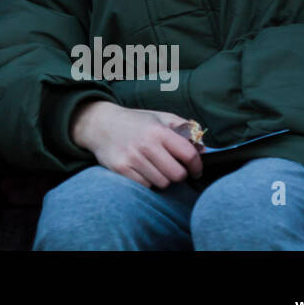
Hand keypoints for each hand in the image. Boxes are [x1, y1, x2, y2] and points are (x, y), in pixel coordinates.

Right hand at [70, 101, 202, 188]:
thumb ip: (184, 129)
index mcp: (159, 131)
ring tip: (155, 168)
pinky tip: (142, 171)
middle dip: (179, 174)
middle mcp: (146, 144)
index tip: (196, 170)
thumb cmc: (135, 122)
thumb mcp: (160, 117)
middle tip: (173, 168)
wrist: (100, 124)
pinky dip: (147, 182)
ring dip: (163, 179)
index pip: (189, 155)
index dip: (197, 166)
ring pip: (162, 183)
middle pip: (177, 175)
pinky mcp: (121, 169)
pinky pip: (145, 186)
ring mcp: (132, 158)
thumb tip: (204, 148)